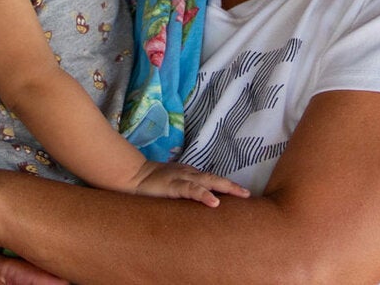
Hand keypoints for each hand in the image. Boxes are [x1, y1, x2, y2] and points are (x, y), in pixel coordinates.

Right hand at [132, 161, 250, 206]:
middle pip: (215, 178)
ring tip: (241, 195)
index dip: (226, 186)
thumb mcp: (169, 188)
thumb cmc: (149, 186)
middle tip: (248, 195)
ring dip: (226, 187)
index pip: (211, 179)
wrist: (130, 177)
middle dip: (232, 186)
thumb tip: (196, 205)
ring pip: (208, 181)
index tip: (242, 194)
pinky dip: (204, 195)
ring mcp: (181, 178)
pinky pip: (191, 189)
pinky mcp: (172, 186)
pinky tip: (214, 201)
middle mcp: (188, 173)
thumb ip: (182, 193)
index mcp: (188, 174)